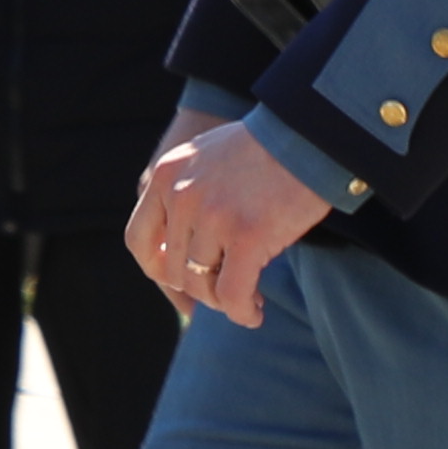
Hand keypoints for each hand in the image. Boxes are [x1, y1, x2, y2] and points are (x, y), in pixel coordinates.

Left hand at [124, 110, 328, 326]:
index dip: (157, 268)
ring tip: (247, 298)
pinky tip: (254, 314)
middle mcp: (181, 195)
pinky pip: (232, 294)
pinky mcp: (246, 236)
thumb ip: (184, 194)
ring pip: (201, 285)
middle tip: (227, 289)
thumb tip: (175, 254)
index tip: (181, 279)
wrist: (308, 134)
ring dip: (223, 300)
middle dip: (200, 288)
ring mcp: (212, 216)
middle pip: (172, 269)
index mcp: (165, 175)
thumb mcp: (207, 159)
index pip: (139, 239)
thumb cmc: (266, 149)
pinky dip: (241, 313)